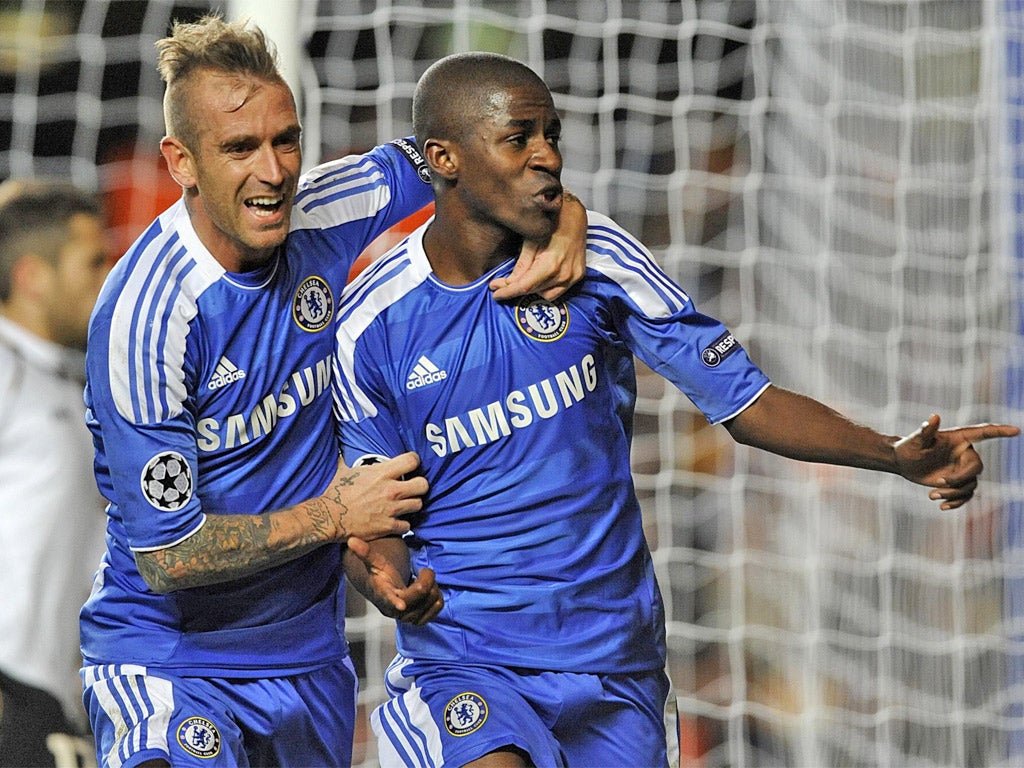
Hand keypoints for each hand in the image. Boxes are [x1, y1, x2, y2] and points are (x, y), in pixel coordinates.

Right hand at [319, 453, 427, 540]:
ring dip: (412, 504)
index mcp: (382, 473)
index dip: (413, 461)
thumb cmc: (335, 493)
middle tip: (412, 488)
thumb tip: (341, 449)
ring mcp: (391, 509)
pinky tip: (396, 521)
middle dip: (419, 485)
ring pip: (418, 504)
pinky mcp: (388, 526)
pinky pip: (407, 526)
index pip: (412, 460)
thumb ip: (349, 460)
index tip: (410, 465)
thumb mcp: (344, 470)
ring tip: (404, 505)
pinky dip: (403, 524)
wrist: (329, 517)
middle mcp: (391, 490)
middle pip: (423, 484)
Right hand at [346, 536, 443, 624]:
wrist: (385, 592)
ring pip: (432, 599)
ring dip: (433, 587)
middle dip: (427, 577)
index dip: (394, 601)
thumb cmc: (380, 575)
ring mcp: (408, 618)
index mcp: (382, 595)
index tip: (401, 605)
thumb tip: (351, 540)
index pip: (388, 599)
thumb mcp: (374, 562)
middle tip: (423, 569)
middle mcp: (395, 610)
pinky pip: (438, 607)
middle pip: (421, 592)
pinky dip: (437, 596)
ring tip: (422, 582)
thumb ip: (365, 552)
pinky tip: (429, 592)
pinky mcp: (420, 620)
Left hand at [489, 190, 586, 300]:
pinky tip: (539, 279)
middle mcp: (564, 274)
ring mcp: (573, 276)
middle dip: (516, 289)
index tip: (496, 293)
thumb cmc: (552, 223)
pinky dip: (546, 288)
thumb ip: (521, 265)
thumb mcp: (531, 241)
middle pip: (534, 291)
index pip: (525, 286)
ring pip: (545, 295)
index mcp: (551, 264)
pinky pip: (558, 291)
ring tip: (524, 278)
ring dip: (532, 290)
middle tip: (503, 283)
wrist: (575, 216)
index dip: (508, 292)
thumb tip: (507, 283)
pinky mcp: (578, 276)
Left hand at [893, 414, 1019, 508]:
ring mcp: (962, 468)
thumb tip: (934, 417)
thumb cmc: (908, 447)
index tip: (1016, 430)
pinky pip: (965, 495)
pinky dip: (956, 502)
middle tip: (938, 482)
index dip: (1000, 431)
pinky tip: (942, 506)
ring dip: (953, 493)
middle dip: (959, 478)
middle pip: (976, 468)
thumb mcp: (916, 440)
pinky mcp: (957, 482)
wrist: (902, 462)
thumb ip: (926, 431)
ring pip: (970, 485)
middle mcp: (964, 453)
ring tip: (932, 495)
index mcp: (958, 439)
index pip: (983, 433)